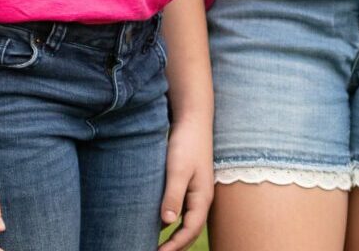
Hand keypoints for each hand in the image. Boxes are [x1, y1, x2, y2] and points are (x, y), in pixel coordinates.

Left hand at [154, 113, 212, 250]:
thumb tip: (167, 222)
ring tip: (156, 245)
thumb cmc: (186, 144)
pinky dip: (171, 222)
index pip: (189, 231)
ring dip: (173, 237)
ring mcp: (196, 193)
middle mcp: (201, 199)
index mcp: (202, 198)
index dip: (174, 246)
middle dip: (175, 246)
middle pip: (189, 231)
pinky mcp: (188, 185)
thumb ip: (173, 196)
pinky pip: (181, 211)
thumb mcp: (177, 170)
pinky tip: (157, 224)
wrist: (193, 120)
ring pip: (185, 222)